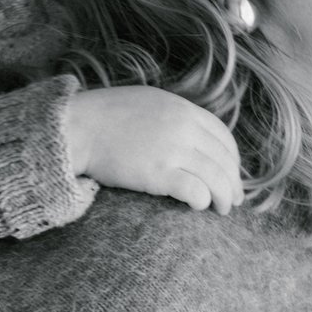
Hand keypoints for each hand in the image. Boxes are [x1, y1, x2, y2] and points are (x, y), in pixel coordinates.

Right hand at [62, 85, 241, 213]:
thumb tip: (193, 136)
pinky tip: (198, 206)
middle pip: (224, 159)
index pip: (224, 136)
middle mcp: (184, 128)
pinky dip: (202, 200)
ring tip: (221, 210)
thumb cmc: (105, 117)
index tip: (232, 175)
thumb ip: (175, 116)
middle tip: (234, 200)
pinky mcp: (159, 173)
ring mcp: (172, 150)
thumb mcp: (149, 102)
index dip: (233, 160)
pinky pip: (195, 190)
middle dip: (233, 183)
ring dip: (223, 197)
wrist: (78, 128)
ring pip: (216, 177)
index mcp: (183, 109)